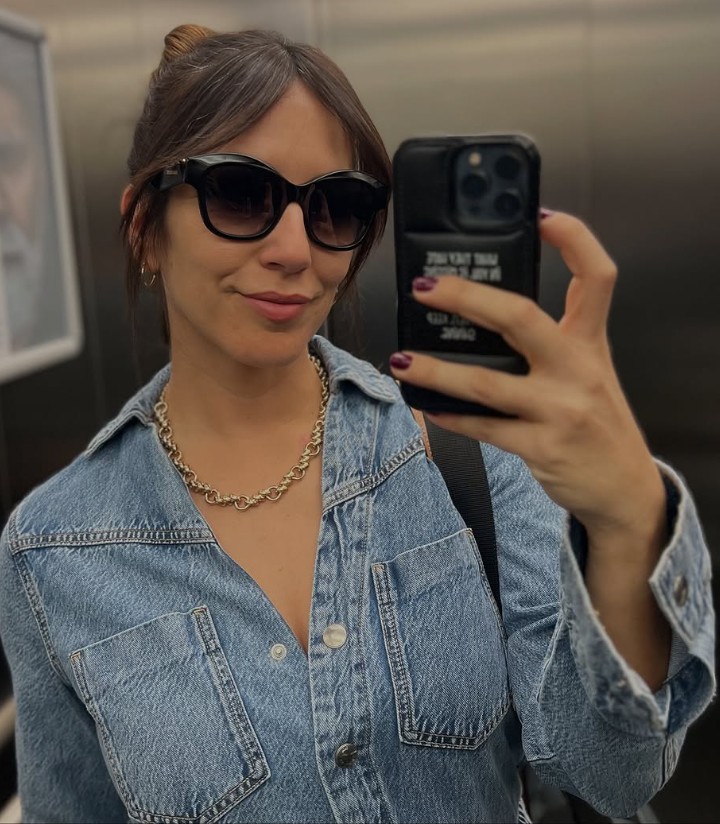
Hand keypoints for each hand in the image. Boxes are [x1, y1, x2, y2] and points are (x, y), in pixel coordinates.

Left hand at [390, 211, 665, 547]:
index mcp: (590, 342)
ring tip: (401, 359)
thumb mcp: (589, 372)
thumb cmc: (597, 423)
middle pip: (522, 317)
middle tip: (426, 287)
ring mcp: (560, 409)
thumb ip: (552, 342)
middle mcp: (578, 369)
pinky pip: (483, 426)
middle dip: (467, 297)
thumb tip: (487, 315)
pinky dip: (449, 415)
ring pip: (486, 382)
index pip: (597, 277)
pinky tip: (425, 404)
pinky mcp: (542, 447)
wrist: (624, 488)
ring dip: (436, 370)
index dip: (574, 240)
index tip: (540, 217)